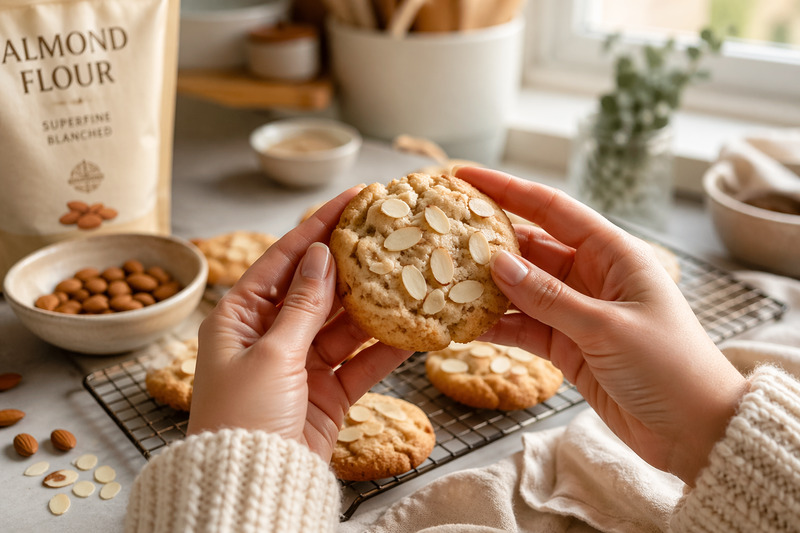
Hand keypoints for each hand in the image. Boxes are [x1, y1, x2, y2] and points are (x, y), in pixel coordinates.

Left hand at [187, 186, 412, 461]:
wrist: (250, 486)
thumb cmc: (242, 418)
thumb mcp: (271, 354)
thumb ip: (303, 306)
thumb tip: (320, 254)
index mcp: (239, 317)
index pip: (284, 260)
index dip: (317, 227)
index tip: (351, 199)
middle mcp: (269, 335)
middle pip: (317, 288)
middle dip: (352, 262)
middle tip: (389, 232)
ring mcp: (300, 363)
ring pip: (344, 323)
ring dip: (374, 303)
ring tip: (408, 274)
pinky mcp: (326, 391)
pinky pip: (359, 361)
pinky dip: (384, 347)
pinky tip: (414, 328)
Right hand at [456, 167, 746, 485]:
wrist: (695, 430)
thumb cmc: (669, 366)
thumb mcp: (606, 327)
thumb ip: (548, 297)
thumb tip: (497, 262)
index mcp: (613, 254)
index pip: (552, 209)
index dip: (508, 190)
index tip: (465, 177)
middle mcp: (592, 276)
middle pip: (530, 247)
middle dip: (487, 240)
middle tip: (440, 232)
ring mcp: (577, 311)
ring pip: (521, 289)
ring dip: (486, 287)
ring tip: (442, 279)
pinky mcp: (567, 346)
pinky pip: (523, 327)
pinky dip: (496, 326)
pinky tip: (464, 323)